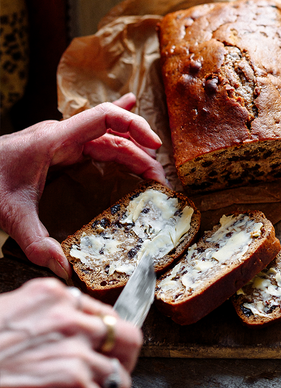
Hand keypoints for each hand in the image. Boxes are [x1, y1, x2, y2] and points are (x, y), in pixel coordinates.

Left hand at [0, 93, 167, 278]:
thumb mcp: (11, 214)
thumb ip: (36, 242)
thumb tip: (63, 268)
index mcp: (54, 139)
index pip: (104, 118)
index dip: (134, 127)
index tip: (154, 147)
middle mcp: (61, 135)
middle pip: (112, 135)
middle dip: (139, 154)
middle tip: (158, 180)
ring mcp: (60, 140)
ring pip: (106, 139)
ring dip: (132, 151)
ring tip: (153, 169)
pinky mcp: (58, 149)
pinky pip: (95, 138)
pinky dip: (117, 132)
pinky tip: (132, 121)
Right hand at [0, 278, 141, 387]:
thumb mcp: (12, 315)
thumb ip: (45, 320)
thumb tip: (64, 342)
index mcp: (53, 295)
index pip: (101, 313)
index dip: (104, 338)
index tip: (99, 352)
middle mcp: (69, 317)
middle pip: (126, 337)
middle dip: (122, 360)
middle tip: (108, 377)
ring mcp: (74, 349)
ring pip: (117, 376)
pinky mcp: (71, 384)